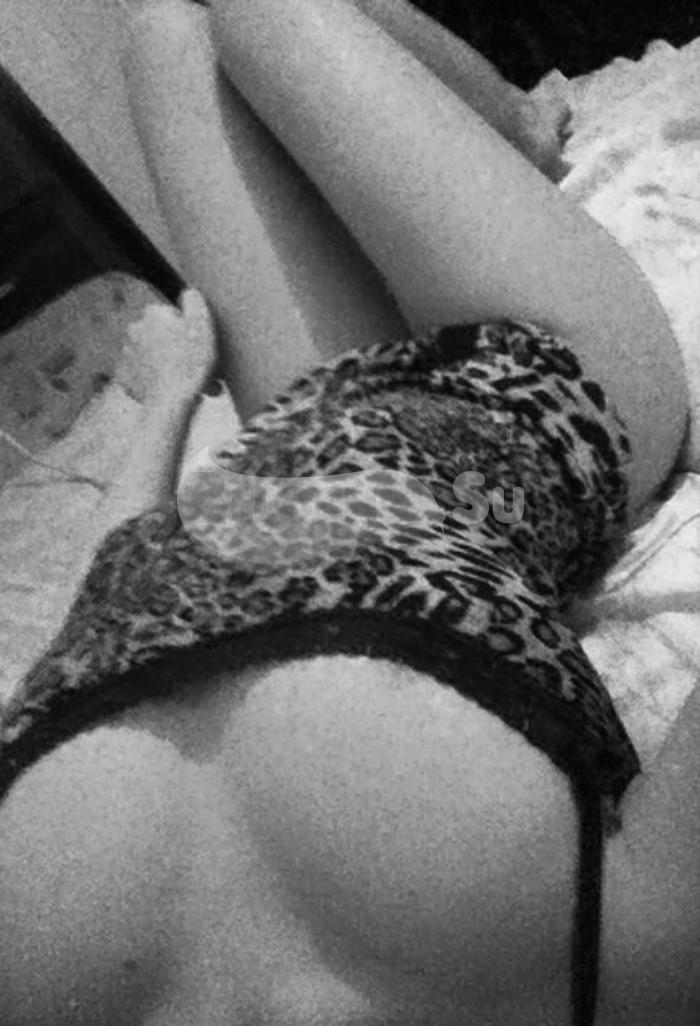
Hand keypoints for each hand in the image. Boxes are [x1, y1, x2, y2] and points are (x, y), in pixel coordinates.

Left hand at [116, 288, 217, 403]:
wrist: (170, 402)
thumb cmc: (189, 365)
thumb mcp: (202, 327)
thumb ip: (195, 302)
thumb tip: (189, 292)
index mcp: (153, 314)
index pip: (171, 315)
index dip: (187, 330)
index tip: (196, 345)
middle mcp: (134, 329)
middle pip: (159, 335)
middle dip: (176, 348)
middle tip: (194, 366)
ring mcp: (126, 354)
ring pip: (151, 355)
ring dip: (165, 365)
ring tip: (185, 382)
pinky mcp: (124, 376)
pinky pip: (141, 374)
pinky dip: (153, 380)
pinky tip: (169, 388)